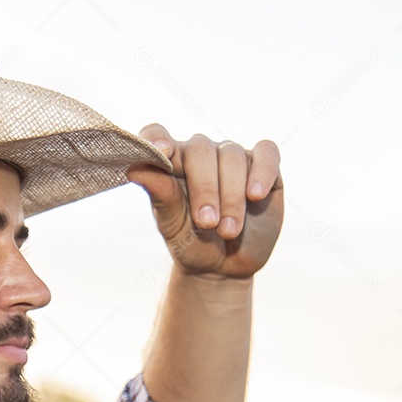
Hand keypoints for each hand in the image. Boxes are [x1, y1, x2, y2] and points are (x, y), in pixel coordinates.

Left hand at [127, 124, 283, 278]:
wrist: (225, 267)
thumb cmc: (192, 243)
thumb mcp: (173, 226)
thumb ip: (160, 196)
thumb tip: (134, 169)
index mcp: (170, 162)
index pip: (158, 135)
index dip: (158, 138)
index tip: (163, 153)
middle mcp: (201, 154)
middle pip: (200, 149)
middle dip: (204, 187)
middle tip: (206, 223)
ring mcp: (233, 158)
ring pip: (233, 157)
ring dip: (231, 196)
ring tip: (227, 230)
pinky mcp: (264, 167)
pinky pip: (267, 155)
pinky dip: (262, 172)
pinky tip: (255, 195)